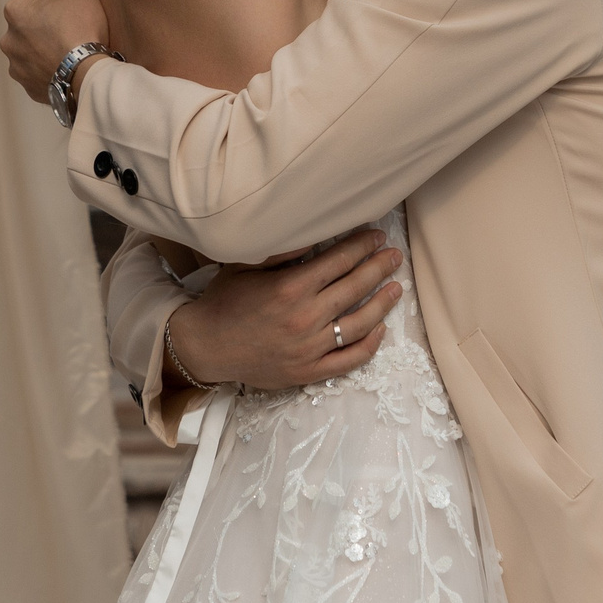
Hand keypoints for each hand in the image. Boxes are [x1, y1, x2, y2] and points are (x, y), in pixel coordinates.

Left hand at [0, 0, 109, 105]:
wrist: (84, 72)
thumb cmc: (79, 25)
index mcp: (14, 10)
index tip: (76, 7)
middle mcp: (8, 39)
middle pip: (34, 25)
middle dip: (50, 25)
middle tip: (76, 29)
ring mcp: (17, 66)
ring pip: (35, 50)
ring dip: (48, 49)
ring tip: (73, 51)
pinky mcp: (29, 87)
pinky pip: (40, 74)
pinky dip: (51, 70)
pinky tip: (68, 67)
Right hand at [165, 227, 405, 389]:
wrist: (205, 347)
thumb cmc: (224, 301)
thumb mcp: (246, 265)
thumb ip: (281, 250)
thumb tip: (315, 232)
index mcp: (290, 287)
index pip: (339, 261)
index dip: (362, 245)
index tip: (376, 236)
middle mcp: (304, 317)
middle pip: (355, 287)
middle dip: (379, 267)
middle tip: (395, 256)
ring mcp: (309, 347)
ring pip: (360, 323)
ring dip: (383, 304)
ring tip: (397, 288)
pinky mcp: (309, 371)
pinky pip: (349, 360)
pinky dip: (370, 345)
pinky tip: (381, 329)